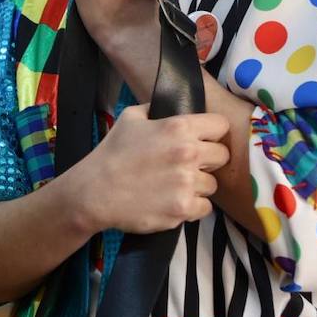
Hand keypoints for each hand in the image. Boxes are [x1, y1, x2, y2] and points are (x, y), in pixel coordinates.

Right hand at [70, 104, 227, 233]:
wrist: (94, 192)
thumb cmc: (111, 154)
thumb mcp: (131, 118)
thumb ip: (156, 110)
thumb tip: (170, 107)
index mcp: (179, 127)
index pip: (221, 125)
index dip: (212, 133)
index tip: (202, 140)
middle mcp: (188, 153)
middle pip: (222, 156)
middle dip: (208, 160)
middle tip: (188, 165)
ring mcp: (187, 183)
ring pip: (212, 184)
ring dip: (198, 185)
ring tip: (176, 186)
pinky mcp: (183, 208)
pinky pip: (205, 208)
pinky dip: (192, 207)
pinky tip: (174, 201)